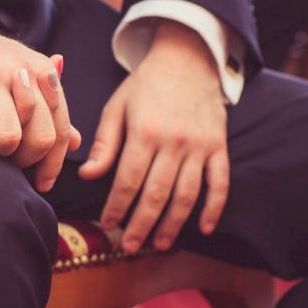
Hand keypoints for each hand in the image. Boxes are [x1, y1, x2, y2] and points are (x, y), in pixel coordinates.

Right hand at [0, 5, 79, 190]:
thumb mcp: (18, 72)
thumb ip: (46, 105)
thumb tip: (77, 141)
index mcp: (39, 70)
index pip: (60, 128)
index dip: (53, 163)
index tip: (42, 182)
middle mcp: (18, 71)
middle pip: (39, 138)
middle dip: (24, 160)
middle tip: (6, 162)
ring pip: (6, 139)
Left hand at [78, 22, 228, 253]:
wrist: (187, 60)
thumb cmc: (144, 86)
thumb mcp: (116, 108)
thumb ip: (104, 144)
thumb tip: (88, 176)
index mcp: (144, 133)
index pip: (127, 180)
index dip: (117, 206)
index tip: (107, 224)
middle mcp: (174, 142)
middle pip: (157, 194)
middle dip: (141, 224)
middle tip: (129, 246)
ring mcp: (200, 146)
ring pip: (187, 195)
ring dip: (173, 224)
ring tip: (158, 244)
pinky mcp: (219, 147)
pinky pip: (220, 183)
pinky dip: (213, 208)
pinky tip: (203, 229)